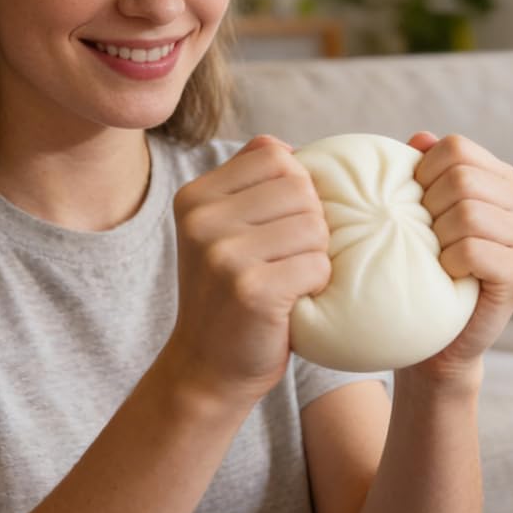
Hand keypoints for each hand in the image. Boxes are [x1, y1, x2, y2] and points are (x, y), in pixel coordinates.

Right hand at [165, 136, 331, 403]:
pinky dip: (318, 283)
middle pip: (300, 188)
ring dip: (316, 254)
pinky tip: (294, 300)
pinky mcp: (251, 289)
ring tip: (289, 278)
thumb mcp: (222, 230)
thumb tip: (290, 145)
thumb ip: (249, 183)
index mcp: (195, 196)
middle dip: (311, 222)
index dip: (296, 186)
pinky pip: (318, 263)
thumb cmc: (230, 292)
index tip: (281, 224)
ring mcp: (223, 254)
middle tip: (288, 258)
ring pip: (314, 224)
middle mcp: (201, 219)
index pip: (275, 155)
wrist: (207, 367)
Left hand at [406, 131, 512, 385]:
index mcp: (502, 180)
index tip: (414, 203)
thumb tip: (420, 137)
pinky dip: (448, 262)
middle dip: (428, 207)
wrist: (437, 337)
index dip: (422, 172)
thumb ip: (422, 172)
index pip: (456, 148)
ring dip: (438, 238)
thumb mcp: (418, 213)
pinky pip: (473, 250)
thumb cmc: (423, 268)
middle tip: (424, 237)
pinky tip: (448, 275)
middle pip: (461, 178)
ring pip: (468, 213)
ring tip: (437, 256)